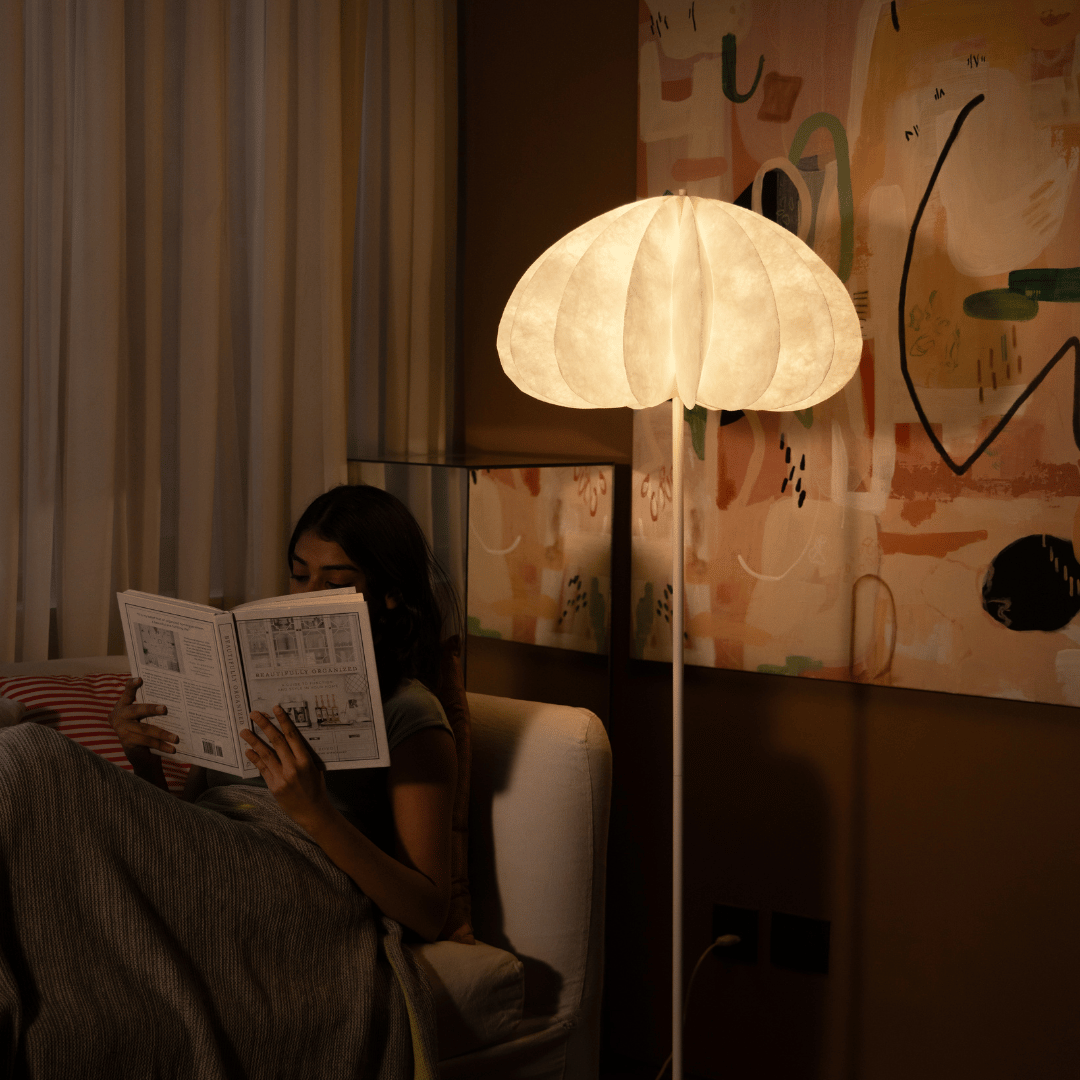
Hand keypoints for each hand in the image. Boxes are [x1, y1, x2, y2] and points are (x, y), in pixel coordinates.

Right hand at [109, 678, 176, 757]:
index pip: (127, 692)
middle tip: (165, 708)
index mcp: (124, 703)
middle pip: (137, 710)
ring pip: (145, 729)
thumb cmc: (145, 724)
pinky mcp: (126, 741)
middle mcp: (120, 715)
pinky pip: (147, 742)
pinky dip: (161, 746)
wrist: (136, 749)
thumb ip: (152, 705)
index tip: (140, 679)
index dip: (131, 685)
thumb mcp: (146, 714)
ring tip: (176, 738)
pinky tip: (172, 749)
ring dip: (163, 734)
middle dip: (151, 709)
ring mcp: (122, 728)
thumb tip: (176, 699)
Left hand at [241, 707, 332, 828]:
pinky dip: (255, 759)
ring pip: (266, 754)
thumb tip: (291, 740)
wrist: (313, 812)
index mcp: (305, 760)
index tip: (276, 709)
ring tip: (244, 731)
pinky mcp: (274, 786)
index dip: (283, 721)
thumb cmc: (316, 788)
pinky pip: (262, 769)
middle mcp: (293, 767)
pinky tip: (248, 751)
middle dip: (264, 726)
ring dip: (253, 741)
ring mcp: (282, 777)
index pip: (293, 736)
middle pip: (276, 742)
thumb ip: (303, 755)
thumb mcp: (315, 768)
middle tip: (254, 714)